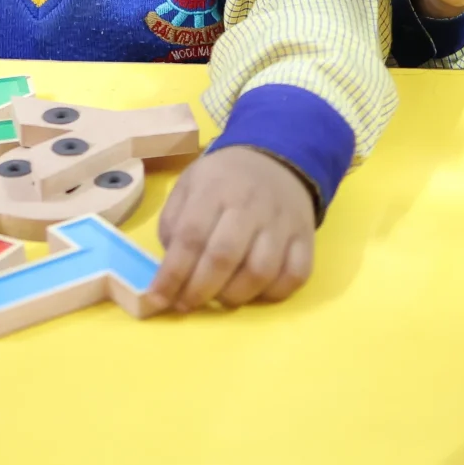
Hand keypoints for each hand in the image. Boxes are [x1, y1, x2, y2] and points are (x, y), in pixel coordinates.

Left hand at [141, 146, 315, 312]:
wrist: (276, 160)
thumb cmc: (223, 180)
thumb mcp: (189, 185)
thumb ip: (173, 223)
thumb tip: (169, 268)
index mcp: (214, 188)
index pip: (190, 236)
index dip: (172, 274)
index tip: (157, 299)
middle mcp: (250, 205)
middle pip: (224, 256)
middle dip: (199, 290)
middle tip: (186, 305)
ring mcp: (282, 223)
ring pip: (261, 272)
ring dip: (234, 296)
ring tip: (219, 298)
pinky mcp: (306, 238)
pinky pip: (296, 276)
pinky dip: (273, 294)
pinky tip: (254, 292)